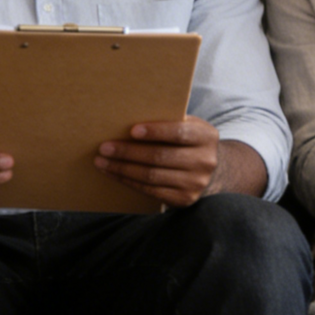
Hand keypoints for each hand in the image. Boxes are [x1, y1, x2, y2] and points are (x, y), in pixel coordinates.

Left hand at [95, 116, 220, 207]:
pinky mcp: (184, 199)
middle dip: (128, 152)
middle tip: (104, 147)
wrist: (211, 172)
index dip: (155, 131)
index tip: (131, 130)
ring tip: (102, 161)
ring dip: (122, 168)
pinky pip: (151, 190)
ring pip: (151, 175)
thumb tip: (130, 115)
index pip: (179, 133)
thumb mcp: (189, 126)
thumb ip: (169, 121)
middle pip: (160, 156)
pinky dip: (129, 181)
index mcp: (206, 136)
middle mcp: (204, 161)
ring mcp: (194, 183)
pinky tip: (114, 174)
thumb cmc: (190, 142)